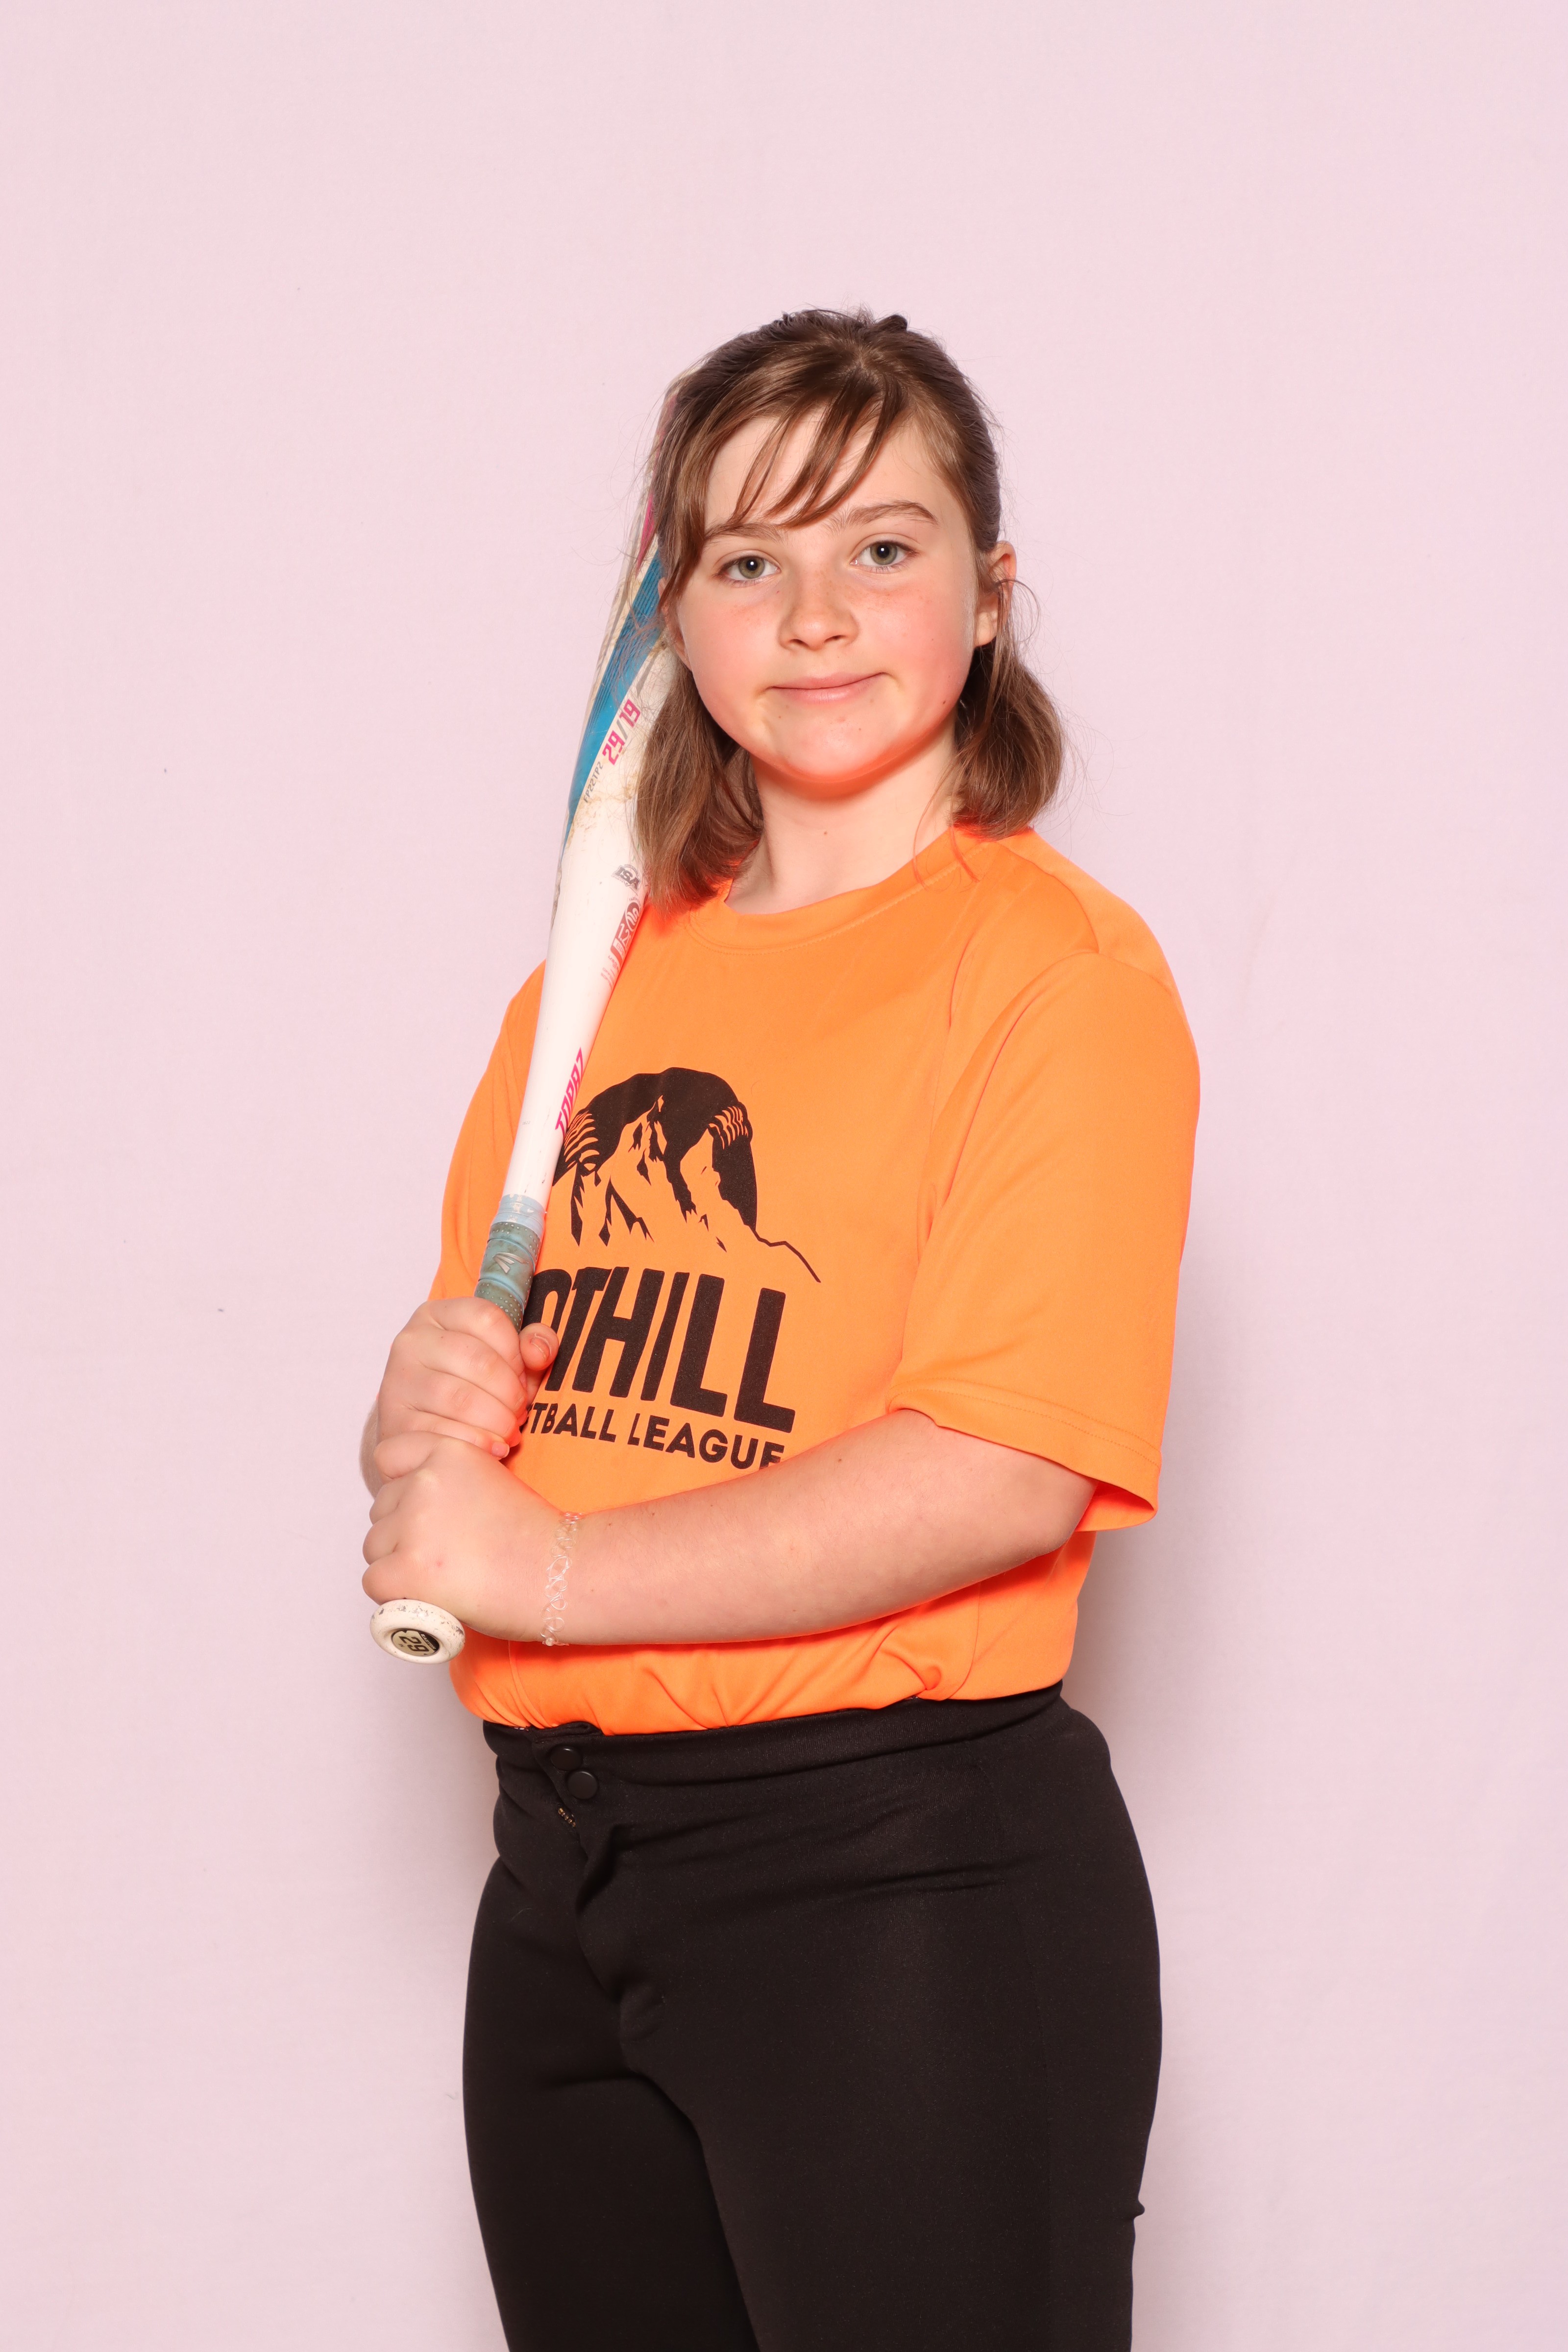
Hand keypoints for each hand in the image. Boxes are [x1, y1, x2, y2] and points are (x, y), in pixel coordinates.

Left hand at [362, 1431, 558, 1640]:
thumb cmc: (534, 1537)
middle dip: (403, 1531)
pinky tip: (428, 1595)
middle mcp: (425, 1481)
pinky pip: (374, 1582)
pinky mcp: (407, 1569)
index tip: (424, 1510)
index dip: (403, 1487)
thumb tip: (411, 1508)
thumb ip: (449, 1482)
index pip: (389, 1457)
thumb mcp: (490, 1481)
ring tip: (443, 1576)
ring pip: (374, 1546)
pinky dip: (395, 1595)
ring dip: (398, 1564)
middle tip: (446, 1554)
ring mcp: (414, 1524)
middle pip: (382, 1509)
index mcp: (448, 1452)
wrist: (561, 1574)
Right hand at [369, 1298, 558, 1470]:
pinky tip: (493, 1450)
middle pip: (477, 1360)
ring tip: (509, 1433)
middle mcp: (411, 1341)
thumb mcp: (506, 1359)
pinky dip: (476, 1443)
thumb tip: (539, 1351)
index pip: (487, 1318)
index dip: (516, 1352)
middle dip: (510, 1393)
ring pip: (460, 1398)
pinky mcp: (395, 1420)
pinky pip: (442, 1432)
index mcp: (437, 1314)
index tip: (523, 1378)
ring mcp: (398, 1380)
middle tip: (520, 1414)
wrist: (422, 1430)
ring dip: (496, 1420)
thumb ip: (532, 1345)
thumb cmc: (472, 1388)